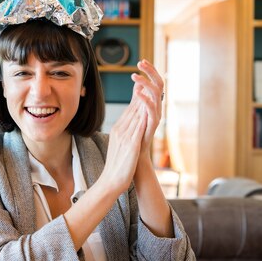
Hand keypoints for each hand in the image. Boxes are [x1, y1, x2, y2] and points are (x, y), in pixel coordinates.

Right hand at [99, 74, 151, 193]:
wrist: (110, 181)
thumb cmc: (117, 166)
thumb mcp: (120, 145)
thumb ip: (125, 134)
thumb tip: (130, 125)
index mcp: (118, 130)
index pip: (129, 110)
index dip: (137, 96)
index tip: (143, 84)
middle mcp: (120, 130)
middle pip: (133, 108)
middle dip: (141, 93)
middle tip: (147, 78)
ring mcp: (125, 136)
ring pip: (136, 115)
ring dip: (143, 100)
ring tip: (149, 87)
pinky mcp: (131, 144)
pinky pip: (138, 127)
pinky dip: (144, 116)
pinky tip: (151, 109)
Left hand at [131, 59, 163, 152]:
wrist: (136, 154)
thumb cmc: (136, 134)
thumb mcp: (136, 112)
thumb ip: (138, 98)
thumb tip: (137, 84)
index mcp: (152, 103)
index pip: (154, 82)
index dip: (150, 71)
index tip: (141, 60)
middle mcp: (157, 107)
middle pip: (159, 84)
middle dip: (151, 71)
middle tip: (140, 62)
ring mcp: (156, 115)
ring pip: (156, 94)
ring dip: (145, 83)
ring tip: (134, 76)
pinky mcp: (153, 124)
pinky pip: (151, 109)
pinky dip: (145, 99)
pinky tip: (137, 92)